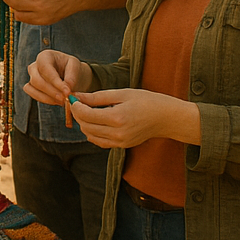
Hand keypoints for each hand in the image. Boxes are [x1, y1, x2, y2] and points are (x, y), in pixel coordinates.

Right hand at [25, 49, 93, 105]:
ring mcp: (31, 76)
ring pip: (32, 88)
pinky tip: (56, 101)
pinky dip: (43, 99)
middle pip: (36, 79)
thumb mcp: (75, 67)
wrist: (70, 75)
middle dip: (51, 91)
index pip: (45, 68)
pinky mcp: (31, 87)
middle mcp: (35, 65)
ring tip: (62, 101)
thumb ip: (71, 76)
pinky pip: (32, 94)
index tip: (67, 92)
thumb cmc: (71, 68)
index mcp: (45, 56)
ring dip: (47, 97)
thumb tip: (66, 88)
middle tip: (64, 98)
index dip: (55, 81)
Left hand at [67, 89, 199, 148]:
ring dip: (83, 123)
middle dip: (77, 114)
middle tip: (76, 102)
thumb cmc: (146, 101)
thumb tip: (77, 96)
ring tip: (85, 110)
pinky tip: (95, 120)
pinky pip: (99, 142)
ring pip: (90, 135)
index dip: (75, 105)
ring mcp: (120, 142)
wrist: (167, 118)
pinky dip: (92, 132)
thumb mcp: (121, 94)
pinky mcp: (122, 146)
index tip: (72, 96)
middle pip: (85, 126)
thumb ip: (97, 97)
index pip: (85, 115)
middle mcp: (117, 133)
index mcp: (117, 118)